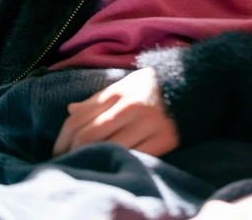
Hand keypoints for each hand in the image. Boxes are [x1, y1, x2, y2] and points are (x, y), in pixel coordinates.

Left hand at [52, 67, 178, 157]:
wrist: (194, 85)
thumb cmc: (153, 86)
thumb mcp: (125, 84)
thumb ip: (98, 98)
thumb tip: (70, 110)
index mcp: (118, 91)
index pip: (79, 118)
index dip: (63, 138)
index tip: (58, 151)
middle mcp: (130, 107)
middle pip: (88, 136)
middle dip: (72, 153)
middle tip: (66, 164)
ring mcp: (146, 124)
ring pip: (108, 149)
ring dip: (92, 160)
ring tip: (85, 167)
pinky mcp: (162, 140)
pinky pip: (133, 157)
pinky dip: (118, 163)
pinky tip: (111, 167)